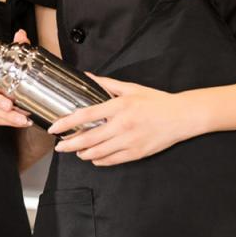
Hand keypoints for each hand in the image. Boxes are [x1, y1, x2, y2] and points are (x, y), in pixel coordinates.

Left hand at [49, 74, 191, 165]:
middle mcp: (122, 125)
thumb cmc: (156, 101)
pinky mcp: (136, 153)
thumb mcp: (131, 88)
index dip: (66, 123)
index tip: (54, 128)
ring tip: (77, 151)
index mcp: (119, 106)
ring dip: (83, 154)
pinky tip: (94, 157)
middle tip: (60, 146)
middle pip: (88, 139)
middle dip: (69, 145)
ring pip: (98, 153)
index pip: (85, 116)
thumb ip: (106, 83)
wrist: (181, 116)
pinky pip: (111, 160)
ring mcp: (129, 141)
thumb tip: (87, 76)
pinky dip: (99, 160)